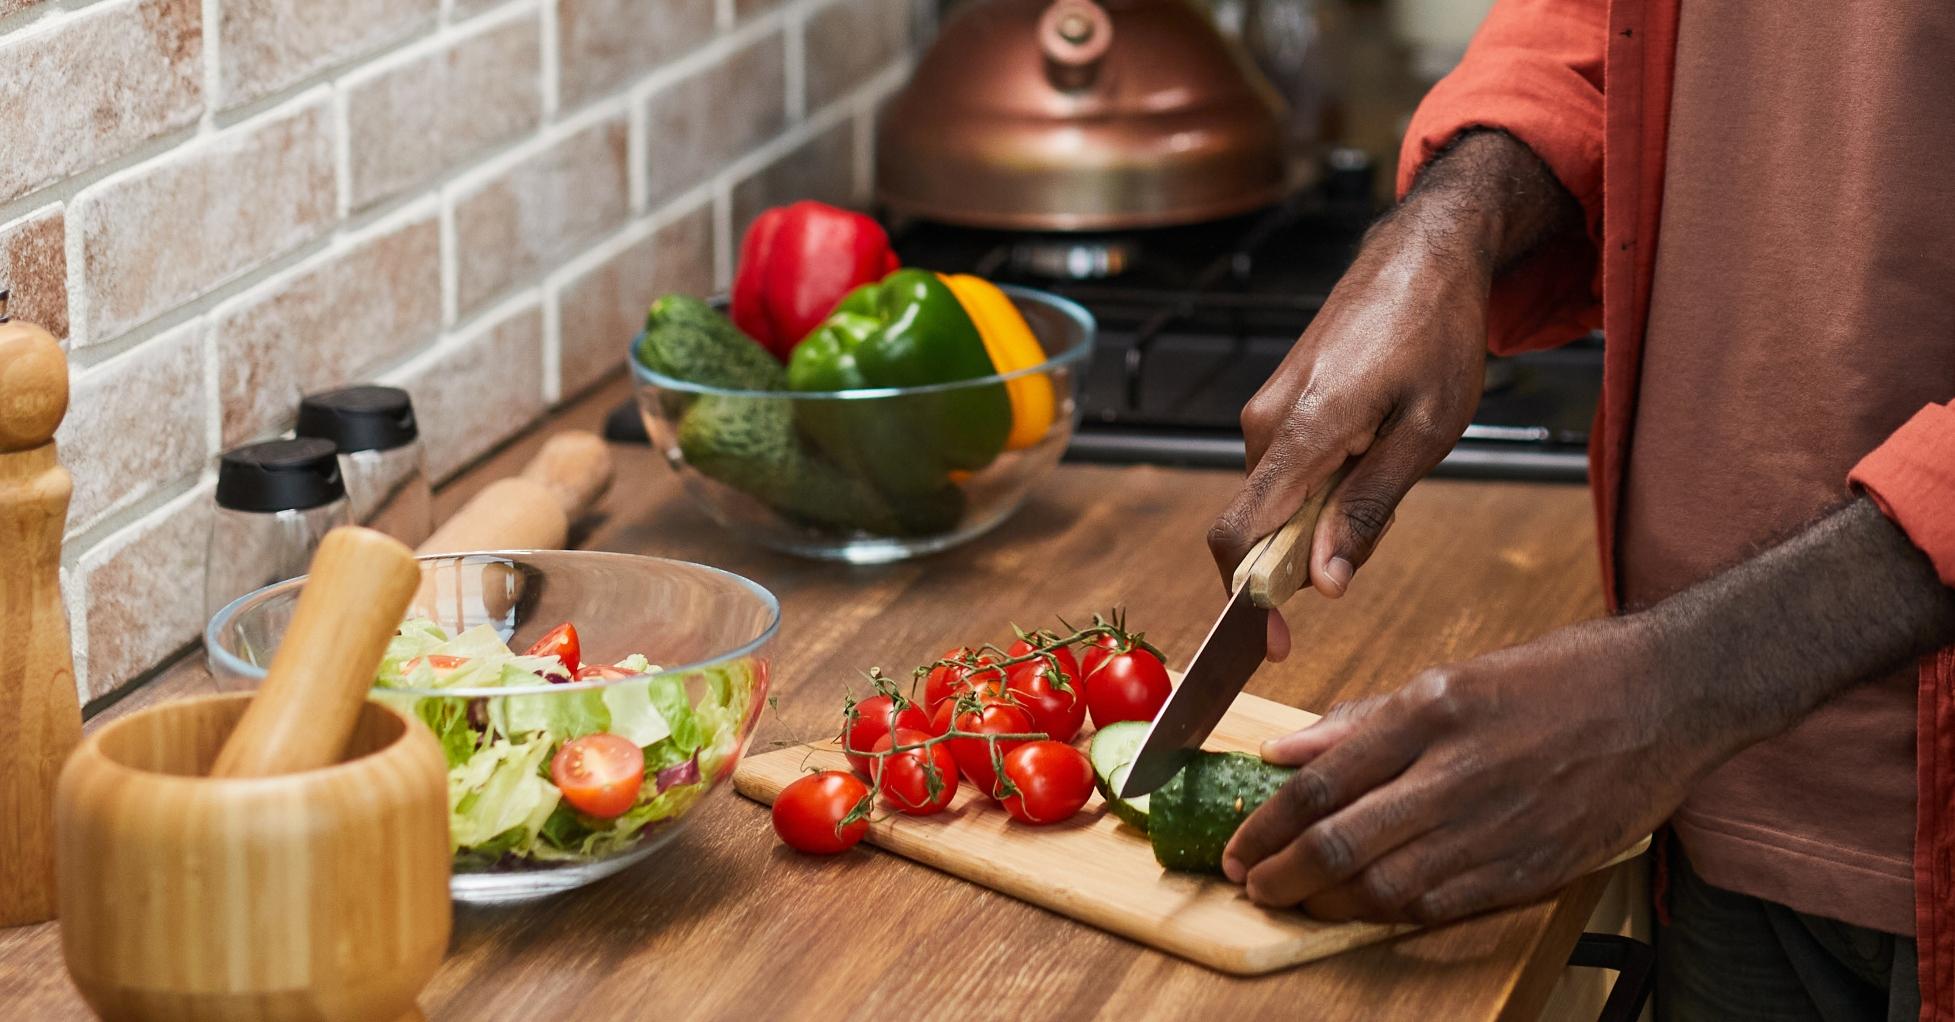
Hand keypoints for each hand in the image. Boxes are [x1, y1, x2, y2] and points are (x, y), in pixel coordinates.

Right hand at [1207, 212, 1488, 659]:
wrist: (1422, 255)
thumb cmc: (1436, 333)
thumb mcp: (1427, 434)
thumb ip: (1367, 510)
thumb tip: (1324, 584)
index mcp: (1301, 431)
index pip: (1237, 536)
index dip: (1247, 601)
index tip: (1274, 644)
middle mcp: (1265, 422)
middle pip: (1261, 527)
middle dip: (1307, 556)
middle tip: (1377, 534)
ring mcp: (1266, 410)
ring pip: (1277, 500)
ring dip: (1321, 517)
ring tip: (1390, 469)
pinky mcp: (1277, 404)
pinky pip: (1286, 471)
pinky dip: (1321, 487)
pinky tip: (1373, 453)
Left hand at [1220, 616, 1707, 922]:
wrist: (1667, 697)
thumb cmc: (1562, 678)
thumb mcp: (1453, 677)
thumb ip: (1365, 720)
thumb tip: (1290, 750)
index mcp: (1431, 714)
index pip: (1320, 784)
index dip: (1266, 825)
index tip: (1239, 845)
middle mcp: (1458, 773)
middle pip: (1342, 843)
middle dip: (1282, 875)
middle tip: (1252, 885)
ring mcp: (1497, 826)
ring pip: (1387, 886)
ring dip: (1329, 903)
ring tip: (1299, 900)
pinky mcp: (1533, 867)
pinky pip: (1444, 905)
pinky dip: (1393, 912)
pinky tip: (1366, 906)